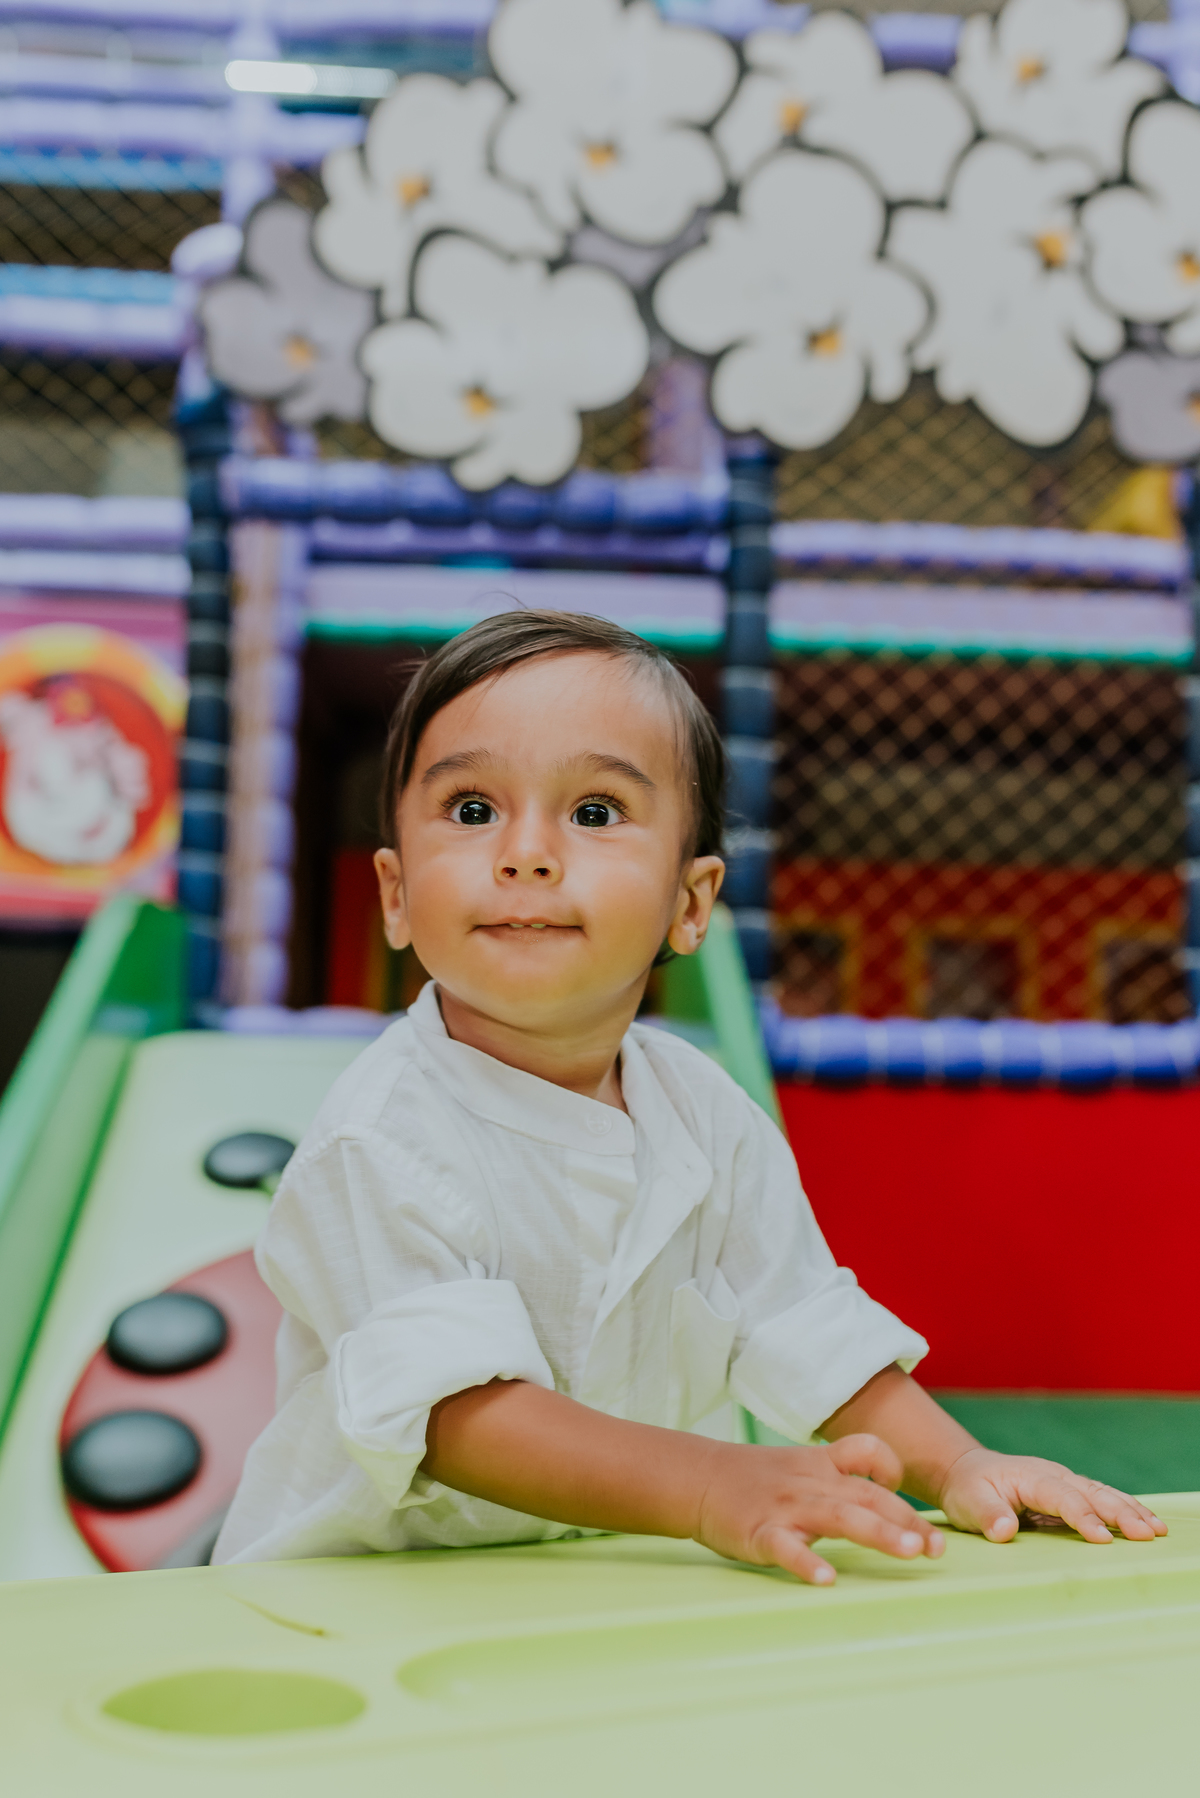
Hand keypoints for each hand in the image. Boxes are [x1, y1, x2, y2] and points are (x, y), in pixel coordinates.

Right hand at [695, 1432, 945, 1585]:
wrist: (697, 1478)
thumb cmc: (756, 1478)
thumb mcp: (800, 1465)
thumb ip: (840, 1479)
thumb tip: (886, 1509)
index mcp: (820, 1464)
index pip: (866, 1451)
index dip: (892, 1468)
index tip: (907, 1496)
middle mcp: (811, 1483)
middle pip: (867, 1494)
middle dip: (906, 1519)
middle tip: (938, 1548)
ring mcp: (787, 1507)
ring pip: (840, 1516)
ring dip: (878, 1533)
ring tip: (908, 1552)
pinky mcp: (761, 1532)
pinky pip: (787, 1548)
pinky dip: (807, 1562)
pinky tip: (826, 1580)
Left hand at [937, 1446, 1166, 1544]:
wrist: (969, 1472)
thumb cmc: (969, 1488)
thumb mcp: (968, 1501)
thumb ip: (987, 1515)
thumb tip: (1004, 1531)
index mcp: (1030, 1477)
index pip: (1061, 1497)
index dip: (1083, 1517)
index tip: (1102, 1538)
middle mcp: (1053, 1476)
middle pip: (1091, 1493)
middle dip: (1121, 1513)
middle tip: (1148, 1534)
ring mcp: (1064, 1483)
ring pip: (1102, 1494)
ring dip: (1130, 1510)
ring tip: (1157, 1530)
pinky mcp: (1069, 1494)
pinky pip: (1100, 1499)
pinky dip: (1125, 1509)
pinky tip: (1146, 1522)